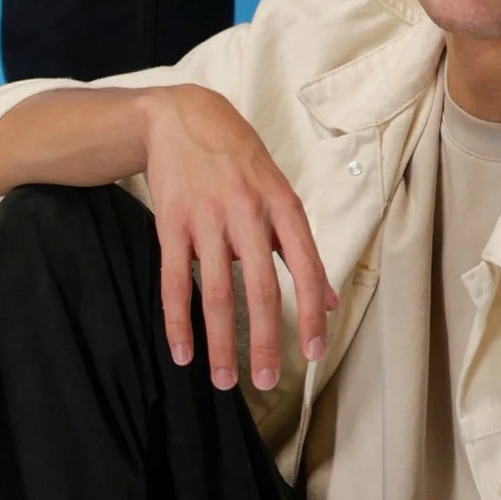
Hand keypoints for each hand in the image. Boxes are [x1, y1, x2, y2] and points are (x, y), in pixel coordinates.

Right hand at [137, 84, 335, 393]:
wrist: (183, 117)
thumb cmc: (239, 159)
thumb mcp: (280, 192)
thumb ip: (301, 248)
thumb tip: (330, 300)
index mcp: (282, 206)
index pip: (305, 267)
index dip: (312, 312)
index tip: (314, 353)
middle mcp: (247, 214)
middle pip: (260, 288)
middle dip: (265, 340)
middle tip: (265, 382)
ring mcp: (206, 219)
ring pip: (215, 293)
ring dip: (221, 342)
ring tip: (224, 380)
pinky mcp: (170, 224)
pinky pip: (173, 281)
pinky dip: (177, 321)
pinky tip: (183, 352)